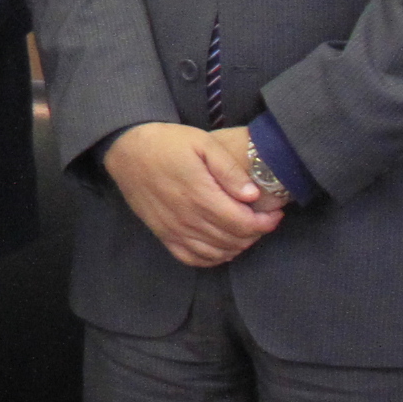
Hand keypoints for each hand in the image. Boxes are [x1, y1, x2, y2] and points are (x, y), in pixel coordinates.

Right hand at [105, 122, 284, 267]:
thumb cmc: (167, 142)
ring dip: (237, 246)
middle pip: (233, 240)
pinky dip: (212, 259)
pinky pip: (192, 258)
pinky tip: (221, 247)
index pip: (243, 224)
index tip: (275, 213)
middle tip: (263, 219)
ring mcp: (174, 230)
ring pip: (216, 252)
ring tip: (245, 230)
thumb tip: (252, 195)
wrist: (127, 150)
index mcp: (201, 196)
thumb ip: (229, 169)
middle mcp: (188, 218)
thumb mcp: (202, 143)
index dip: (265, 223)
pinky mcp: (162, 234)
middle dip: (255, 233)